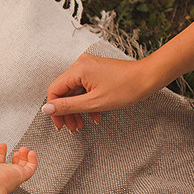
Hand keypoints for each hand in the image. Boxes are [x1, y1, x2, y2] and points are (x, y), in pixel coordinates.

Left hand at [0, 142, 36, 193]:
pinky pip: (30, 168)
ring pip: (22, 166)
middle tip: (17, 149)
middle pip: (12, 164)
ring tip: (24, 149)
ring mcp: (12, 174)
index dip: (1, 152)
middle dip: (15, 156)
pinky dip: (33, 160)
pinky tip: (32, 153)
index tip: (2, 146)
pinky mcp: (20, 175)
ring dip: (24, 157)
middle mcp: (3, 173)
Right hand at [42, 53, 158, 132]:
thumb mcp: (94, 102)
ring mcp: (88, 67)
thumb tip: (46, 109)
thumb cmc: (126, 88)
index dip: (54, 110)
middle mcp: (80, 64)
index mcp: (78, 69)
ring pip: (74, 91)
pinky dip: (86, 102)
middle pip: (63, 91)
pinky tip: (94, 115)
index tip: (60, 125)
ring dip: (77, 109)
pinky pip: (84, 88)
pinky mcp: (95, 71)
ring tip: (81, 125)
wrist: (147, 78)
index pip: (54, 90)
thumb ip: (68, 106)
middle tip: (72, 128)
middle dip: (67, 112)